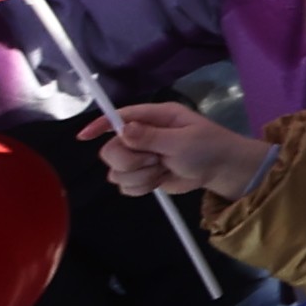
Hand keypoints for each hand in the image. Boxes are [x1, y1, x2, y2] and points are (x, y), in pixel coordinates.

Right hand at [95, 101, 263, 201]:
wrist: (222, 170)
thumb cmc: (209, 147)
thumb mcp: (183, 140)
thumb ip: (151, 136)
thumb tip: (122, 130)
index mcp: (156, 118)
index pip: (120, 117)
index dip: (100, 125)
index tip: (83, 137)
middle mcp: (144, 135)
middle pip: (111, 150)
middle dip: (130, 160)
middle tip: (154, 160)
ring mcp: (142, 157)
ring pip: (116, 171)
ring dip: (139, 176)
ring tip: (162, 170)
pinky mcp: (144, 176)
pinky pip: (125, 186)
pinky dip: (141, 187)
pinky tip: (159, 181)